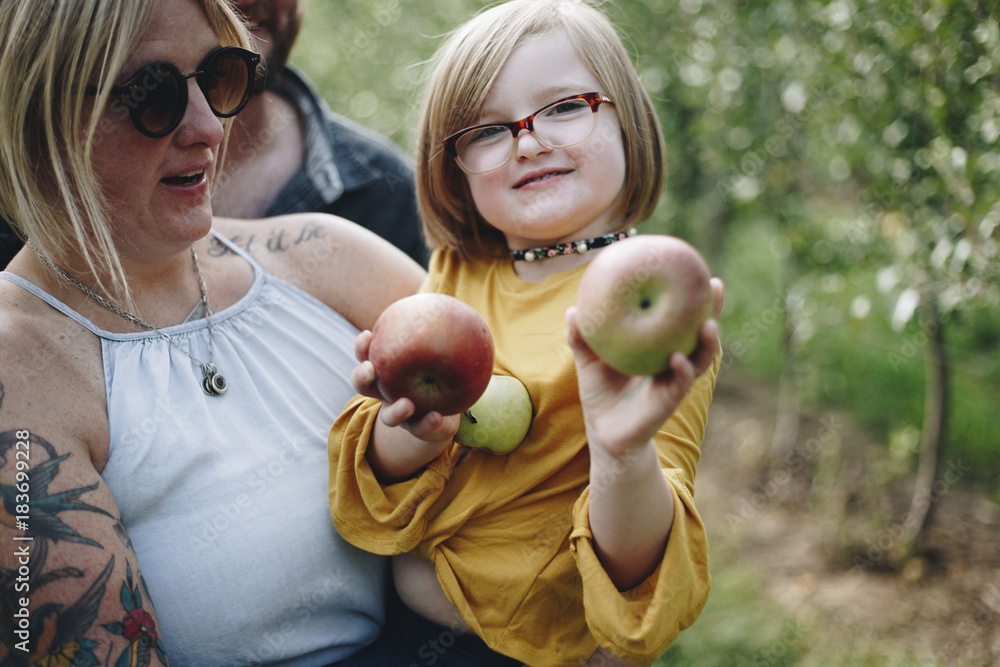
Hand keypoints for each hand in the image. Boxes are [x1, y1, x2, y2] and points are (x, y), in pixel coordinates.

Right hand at [350, 330, 459, 445]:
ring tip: (406, 404)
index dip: (363, 347)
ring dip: (394, 411)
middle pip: (364, 387)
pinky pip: (422, 429)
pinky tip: (439, 417)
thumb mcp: (439, 349)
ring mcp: (401, 415)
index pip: (367, 355)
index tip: (368, 335)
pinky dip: (429, 424)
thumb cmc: (441, 369)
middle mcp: (386, 394)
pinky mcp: (420, 430)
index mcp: (386, 371)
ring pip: (388, 417)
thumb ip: (439, 331)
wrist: (450, 407)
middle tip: (370, 370)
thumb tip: (447, 302)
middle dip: (362, 378)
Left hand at [566, 278, 723, 457]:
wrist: (604, 432)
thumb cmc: (600, 393)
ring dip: (707, 342)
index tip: (699, 272)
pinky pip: (679, 384)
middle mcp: (673, 362)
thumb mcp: (589, 360)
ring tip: (708, 325)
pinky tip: (677, 359)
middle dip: (712, 311)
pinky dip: (681, 370)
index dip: (691, 298)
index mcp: (659, 348)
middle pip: (700, 334)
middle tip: (716, 287)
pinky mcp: (668, 401)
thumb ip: (581, 337)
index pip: (681, 319)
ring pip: (699, 359)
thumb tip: (572, 310)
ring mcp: (674, 381)